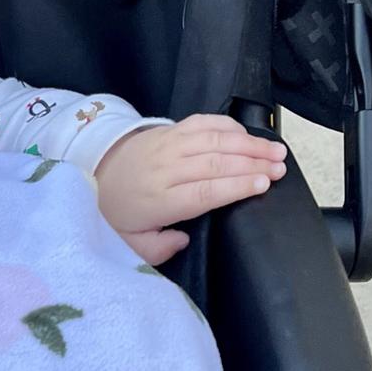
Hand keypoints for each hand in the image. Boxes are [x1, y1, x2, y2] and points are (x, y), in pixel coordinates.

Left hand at [94, 115, 286, 265]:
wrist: (90, 173)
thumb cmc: (117, 212)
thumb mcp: (132, 244)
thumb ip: (160, 248)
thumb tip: (184, 240)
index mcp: (159, 200)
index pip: (205, 191)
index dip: (237, 186)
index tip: (264, 184)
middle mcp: (165, 168)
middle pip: (216, 163)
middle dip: (253, 163)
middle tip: (281, 168)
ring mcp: (167, 145)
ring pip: (214, 139)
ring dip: (248, 144)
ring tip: (276, 151)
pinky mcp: (168, 130)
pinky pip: (202, 122)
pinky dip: (228, 126)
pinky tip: (247, 135)